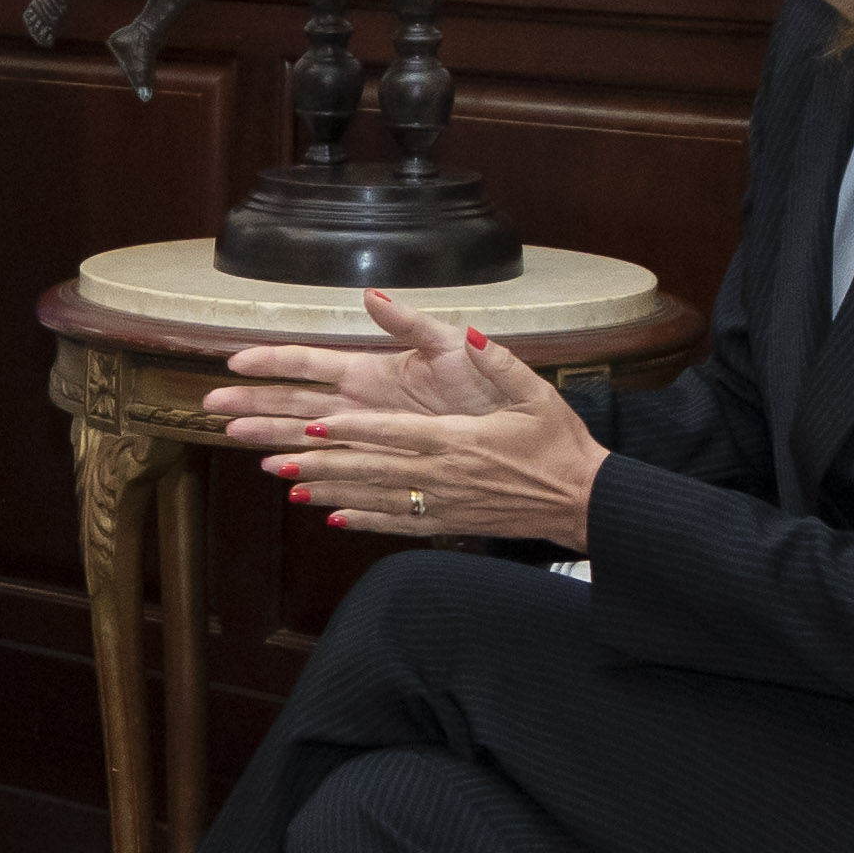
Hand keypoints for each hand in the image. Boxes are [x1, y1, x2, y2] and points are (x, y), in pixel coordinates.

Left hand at [205, 291, 604, 547]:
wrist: (582, 499)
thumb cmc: (558, 441)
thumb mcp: (534, 392)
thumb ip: (496, 361)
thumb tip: (469, 330)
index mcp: (459, 440)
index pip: (395, 433)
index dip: (352, 430)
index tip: (313, 425)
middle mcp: (442, 474)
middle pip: (369, 468)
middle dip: (317, 461)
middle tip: (271, 455)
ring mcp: (442, 502)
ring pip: (374, 496)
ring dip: (327, 489)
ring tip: (284, 482)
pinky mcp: (448, 521)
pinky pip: (396, 522)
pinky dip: (362, 520)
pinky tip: (331, 517)